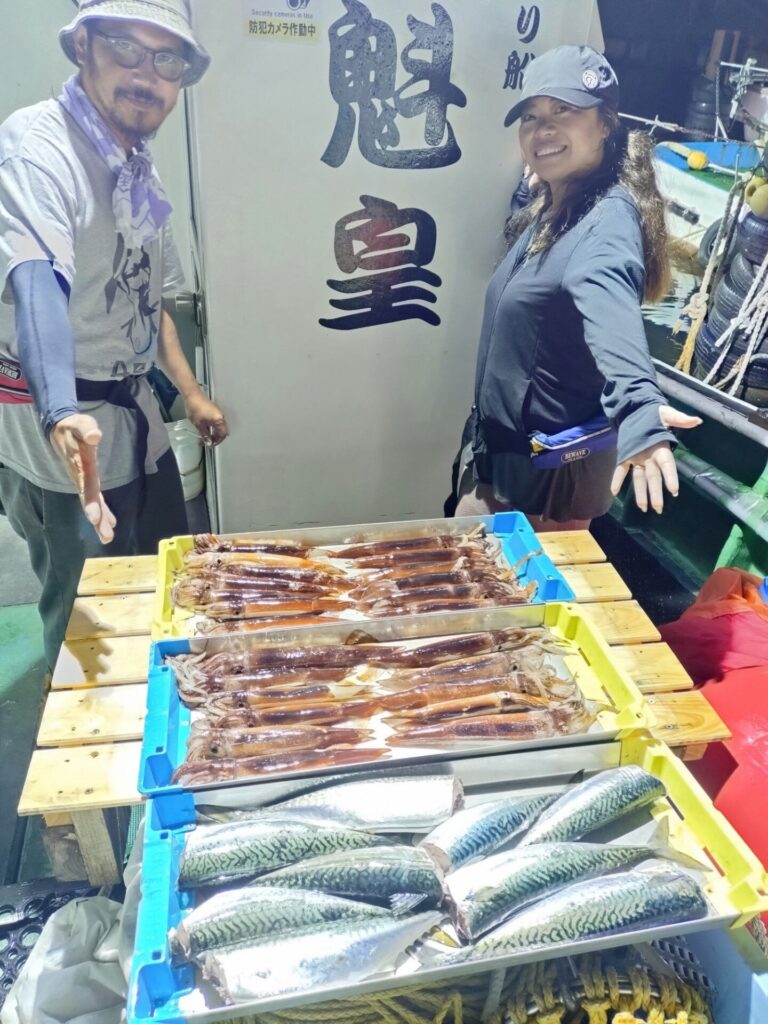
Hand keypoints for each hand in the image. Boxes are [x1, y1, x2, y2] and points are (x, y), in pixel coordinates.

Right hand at [50, 413, 115, 543]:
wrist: (60, 429)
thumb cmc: (73, 427)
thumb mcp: (81, 424)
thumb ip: (87, 430)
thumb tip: (95, 436)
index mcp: (81, 466)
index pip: (85, 487)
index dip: (90, 503)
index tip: (94, 519)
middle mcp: (81, 477)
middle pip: (89, 501)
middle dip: (97, 520)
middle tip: (106, 538)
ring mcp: (83, 480)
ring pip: (92, 503)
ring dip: (100, 521)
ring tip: (107, 538)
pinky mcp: (87, 480)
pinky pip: (95, 498)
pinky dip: (103, 511)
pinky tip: (111, 523)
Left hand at [185, 391, 228, 447]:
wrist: (192, 394)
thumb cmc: (195, 408)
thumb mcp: (198, 424)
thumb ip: (205, 435)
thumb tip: (209, 443)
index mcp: (219, 420)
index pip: (223, 434)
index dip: (217, 441)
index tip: (210, 444)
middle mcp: (220, 416)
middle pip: (222, 431)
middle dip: (215, 438)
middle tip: (207, 442)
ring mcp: (217, 413)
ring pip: (218, 427)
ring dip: (212, 433)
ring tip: (204, 437)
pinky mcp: (213, 411)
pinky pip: (215, 422)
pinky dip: (211, 428)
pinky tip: (204, 429)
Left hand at [610, 405, 702, 512]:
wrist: (638, 410)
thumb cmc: (655, 414)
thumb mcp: (667, 414)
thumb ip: (680, 418)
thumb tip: (696, 420)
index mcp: (661, 448)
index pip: (668, 465)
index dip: (671, 477)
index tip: (674, 490)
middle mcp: (650, 457)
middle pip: (654, 477)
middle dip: (656, 493)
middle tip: (658, 508)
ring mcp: (638, 458)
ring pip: (640, 478)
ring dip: (640, 493)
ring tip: (643, 508)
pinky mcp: (626, 456)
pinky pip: (621, 470)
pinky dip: (617, 480)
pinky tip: (614, 492)